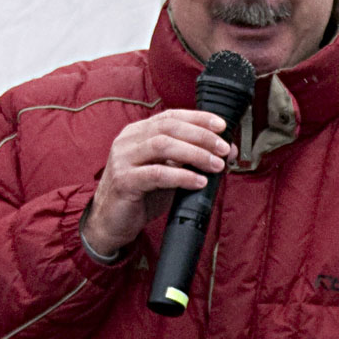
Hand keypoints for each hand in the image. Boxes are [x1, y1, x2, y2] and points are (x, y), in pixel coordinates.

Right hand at [81, 109, 232, 257]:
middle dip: (201, 136)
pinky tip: (198, 181)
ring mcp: (123, 159)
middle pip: (169, 127)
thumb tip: (227, 151)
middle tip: (224, 148)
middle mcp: (128, 141)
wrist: (111, 223)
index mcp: (138, 132)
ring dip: (195, 154)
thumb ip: (192, 159)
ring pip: (162, 145)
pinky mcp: (123, 181)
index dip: (199, 118)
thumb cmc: (141, 195)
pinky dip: (181, 176)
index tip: (222, 126)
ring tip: (216, 165)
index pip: (171, 116)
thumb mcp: (169, 171)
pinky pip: (156, 174)